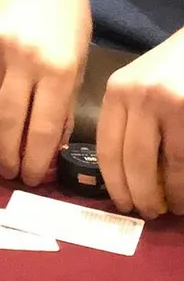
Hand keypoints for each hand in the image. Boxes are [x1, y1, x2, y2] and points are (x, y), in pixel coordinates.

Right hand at [0, 0, 91, 186]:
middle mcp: (24, 61)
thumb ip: (64, 99)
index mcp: (57, 67)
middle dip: (9, 153)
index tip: (32, 177)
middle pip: (10, 120)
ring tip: (3, 153)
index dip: (35, 156)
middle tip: (11, 174)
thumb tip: (51, 140)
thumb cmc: (67, 14)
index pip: (42, 125)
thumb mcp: (78, 56)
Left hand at [96, 28, 183, 217]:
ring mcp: (170, 105)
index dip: (114, 182)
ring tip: (172, 208)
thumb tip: (121, 172)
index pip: (108, 147)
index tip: (121, 203)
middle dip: (141, 194)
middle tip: (147, 212)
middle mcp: (140, 97)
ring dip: (170, 194)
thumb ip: (127, 118)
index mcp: (117, 91)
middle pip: (134, 161)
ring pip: (167, 165)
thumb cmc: (173, 68)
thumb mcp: (139, 85)